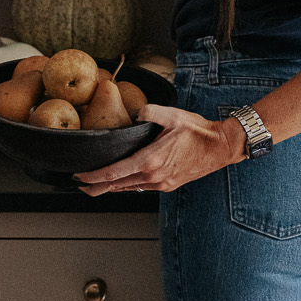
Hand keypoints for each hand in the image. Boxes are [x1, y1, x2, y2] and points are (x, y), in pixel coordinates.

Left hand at [74, 103, 246, 194]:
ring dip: (110, 188)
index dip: (93, 177)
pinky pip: (141, 188)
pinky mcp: (168, 185)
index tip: (79, 177)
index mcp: (150, 161)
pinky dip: (126, 186)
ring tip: (95, 186)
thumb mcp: (172, 115)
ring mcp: (161, 183)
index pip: (113, 173)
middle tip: (78, 185)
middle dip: (95, 187)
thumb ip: (149, 112)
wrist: (221, 147)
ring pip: (128, 189)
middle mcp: (153, 176)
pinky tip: (121, 183)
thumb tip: (135, 113)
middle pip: (116, 186)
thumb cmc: (199, 131)